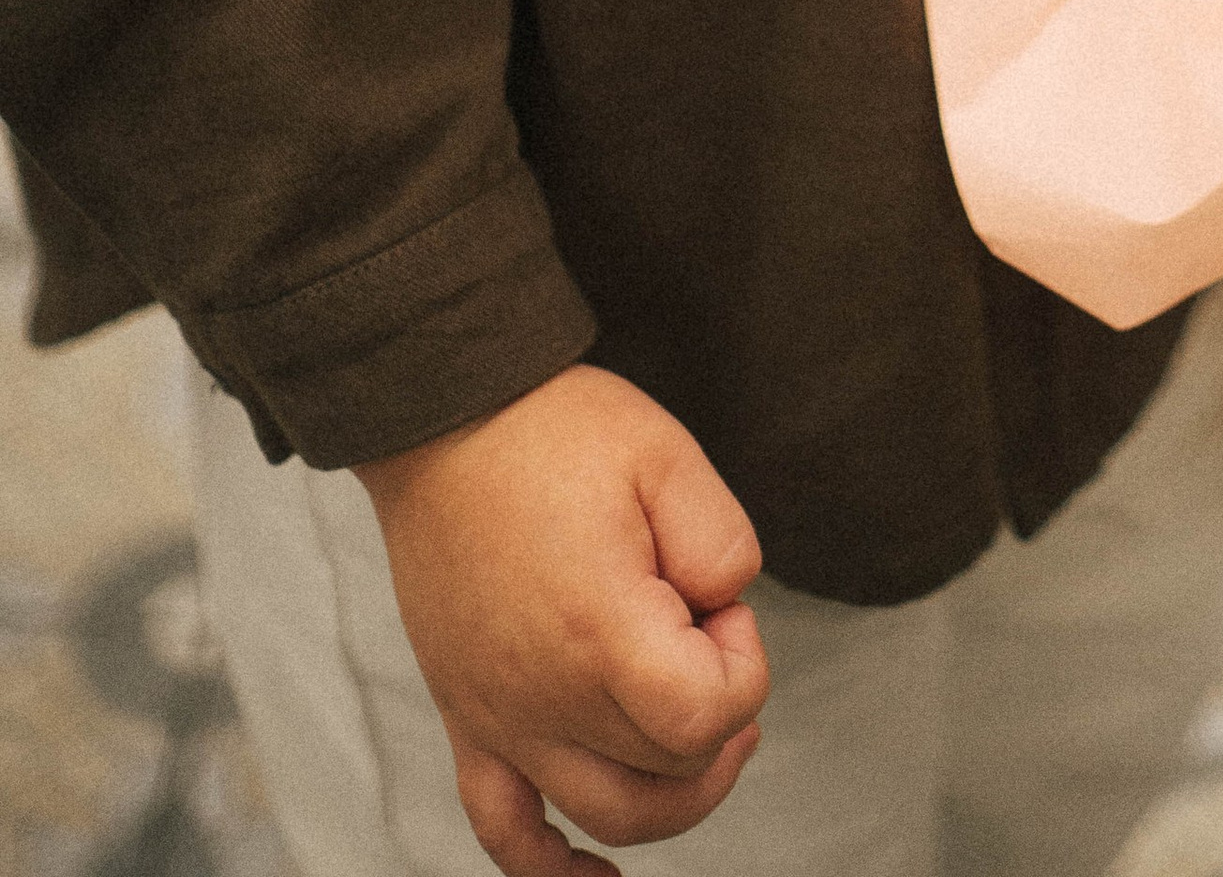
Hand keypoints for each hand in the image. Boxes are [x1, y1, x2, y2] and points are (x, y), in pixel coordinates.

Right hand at [355, 362, 770, 874]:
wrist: (445, 422)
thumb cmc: (552, 432)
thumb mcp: (668, 454)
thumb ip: (722, 544)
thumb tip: (724, 608)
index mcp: (599, 634)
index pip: (705, 717)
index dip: (744, 668)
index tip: (721, 604)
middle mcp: (543, 699)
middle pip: (666, 771)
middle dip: (715, 710)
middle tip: (711, 631)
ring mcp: (498, 718)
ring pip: (604, 816)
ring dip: (672, 797)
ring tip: (702, 735)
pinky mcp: (467, 718)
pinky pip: (502, 828)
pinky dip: (548, 869)